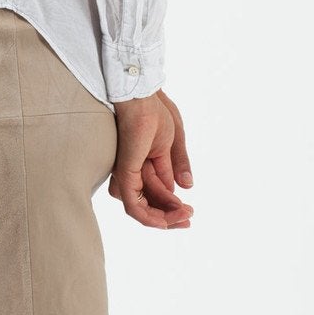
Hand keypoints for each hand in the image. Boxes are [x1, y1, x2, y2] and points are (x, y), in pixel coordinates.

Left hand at [107, 88, 193, 228]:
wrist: (142, 94)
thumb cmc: (155, 109)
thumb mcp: (175, 140)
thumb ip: (178, 164)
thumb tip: (186, 186)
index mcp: (144, 163)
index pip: (156, 194)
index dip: (171, 207)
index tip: (189, 213)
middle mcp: (132, 171)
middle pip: (148, 204)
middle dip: (169, 216)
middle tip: (189, 220)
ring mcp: (127, 172)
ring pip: (142, 207)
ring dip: (164, 216)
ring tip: (184, 214)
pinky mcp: (124, 171)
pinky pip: (133, 204)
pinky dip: (149, 215)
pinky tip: (165, 220)